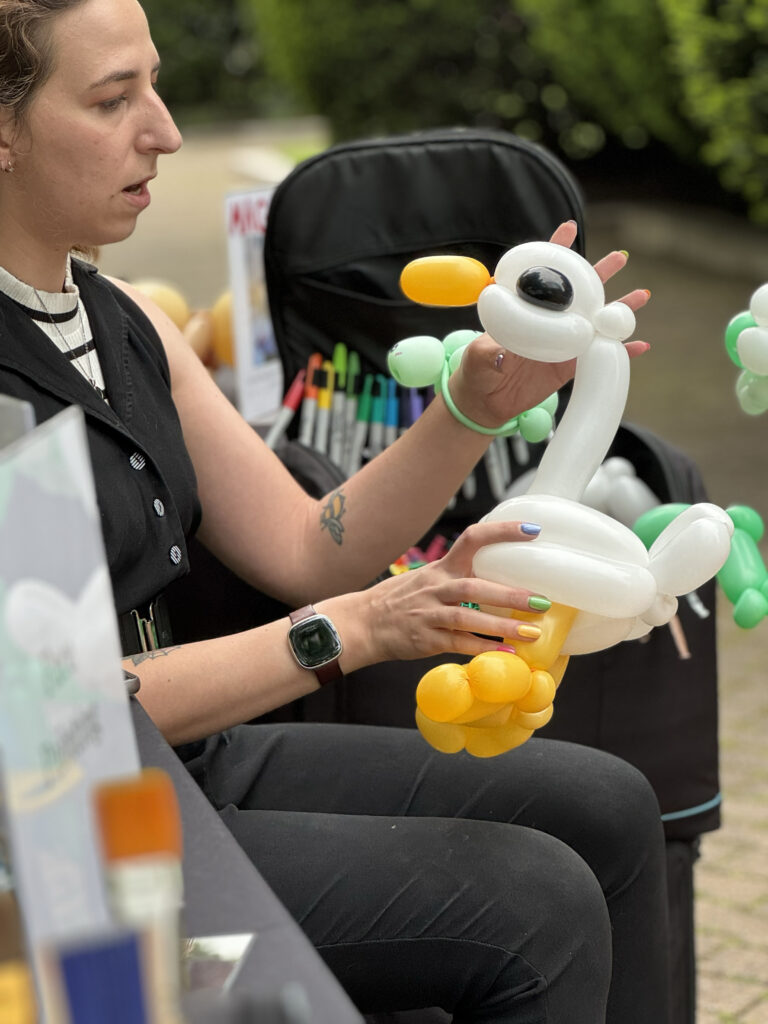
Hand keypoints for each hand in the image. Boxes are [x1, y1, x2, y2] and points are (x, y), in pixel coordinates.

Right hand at [359, 520, 549, 663]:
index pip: (472, 539)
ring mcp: (428, 613)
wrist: (363, 623)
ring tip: (531, 632)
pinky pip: (457, 643)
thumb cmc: (402, 601)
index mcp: (440, 569)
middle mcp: (435, 587)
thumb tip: (499, 578)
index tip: (533, 531)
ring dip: (501, 625)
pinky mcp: (424, 639)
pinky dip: (482, 648)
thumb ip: (458, 577)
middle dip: (510, 594)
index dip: (502, 532)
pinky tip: (505, 652)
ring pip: (467, 617)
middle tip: (542, 601)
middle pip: (475, 586)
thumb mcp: (427, 579)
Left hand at [450, 221, 650, 427]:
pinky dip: (621, 352)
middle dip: (599, 272)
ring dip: (618, 309)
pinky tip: (640, 345)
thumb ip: (489, 352)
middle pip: (577, 292)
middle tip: (619, 258)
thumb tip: (501, 352)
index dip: (554, 251)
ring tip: (641, 296)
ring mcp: (562, 343)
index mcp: (525, 310)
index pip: (539, 274)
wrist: (486, 402)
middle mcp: (548, 321)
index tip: (569, 229)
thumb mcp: (478, 358)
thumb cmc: (477, 372)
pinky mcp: (570, 366)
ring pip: (595, 321)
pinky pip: (599, 356)